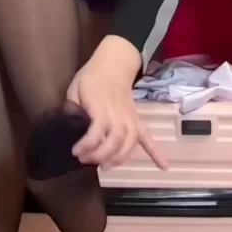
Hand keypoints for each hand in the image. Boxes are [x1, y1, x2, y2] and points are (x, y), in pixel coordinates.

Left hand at [66, 37, 166, 170]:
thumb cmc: (91, 77)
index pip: (97, 130)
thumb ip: (72, 109)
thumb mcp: (74, 89)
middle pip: (116, 140)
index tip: (76, 151)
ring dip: (119, 158)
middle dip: (101, 155)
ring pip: (130, 142)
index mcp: (100, 106)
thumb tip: (68, 127)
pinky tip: (163, 168)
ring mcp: (130, 118)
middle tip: (86, 161)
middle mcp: (118, 114)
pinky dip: (156, 152)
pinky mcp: (137, 121)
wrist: (114, 64)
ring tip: (106, 167)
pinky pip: (148, 137)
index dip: (87, 144)